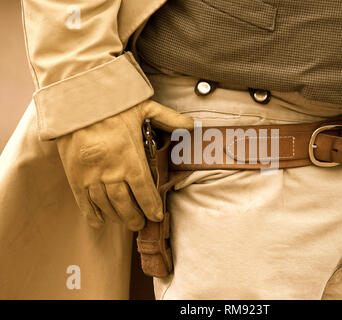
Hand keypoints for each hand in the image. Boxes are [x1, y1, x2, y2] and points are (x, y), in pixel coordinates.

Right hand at [56, 100, 193, 230]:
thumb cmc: (112, 104)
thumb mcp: (144, 108)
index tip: (156, 216)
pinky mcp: (75, 176)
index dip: (151, 206)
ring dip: (117, 218)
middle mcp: (111, 171)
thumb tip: (191, 125)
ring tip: (124, 222)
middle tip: (140, 223)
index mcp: (130, 158)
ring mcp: (91, 176)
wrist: (76, 100)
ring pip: (106, 206)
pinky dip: (92, 214)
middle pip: (125, 204)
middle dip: (135, 217)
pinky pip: (83, 201)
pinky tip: (99, 221)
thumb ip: (169, 119)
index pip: (144, 191)